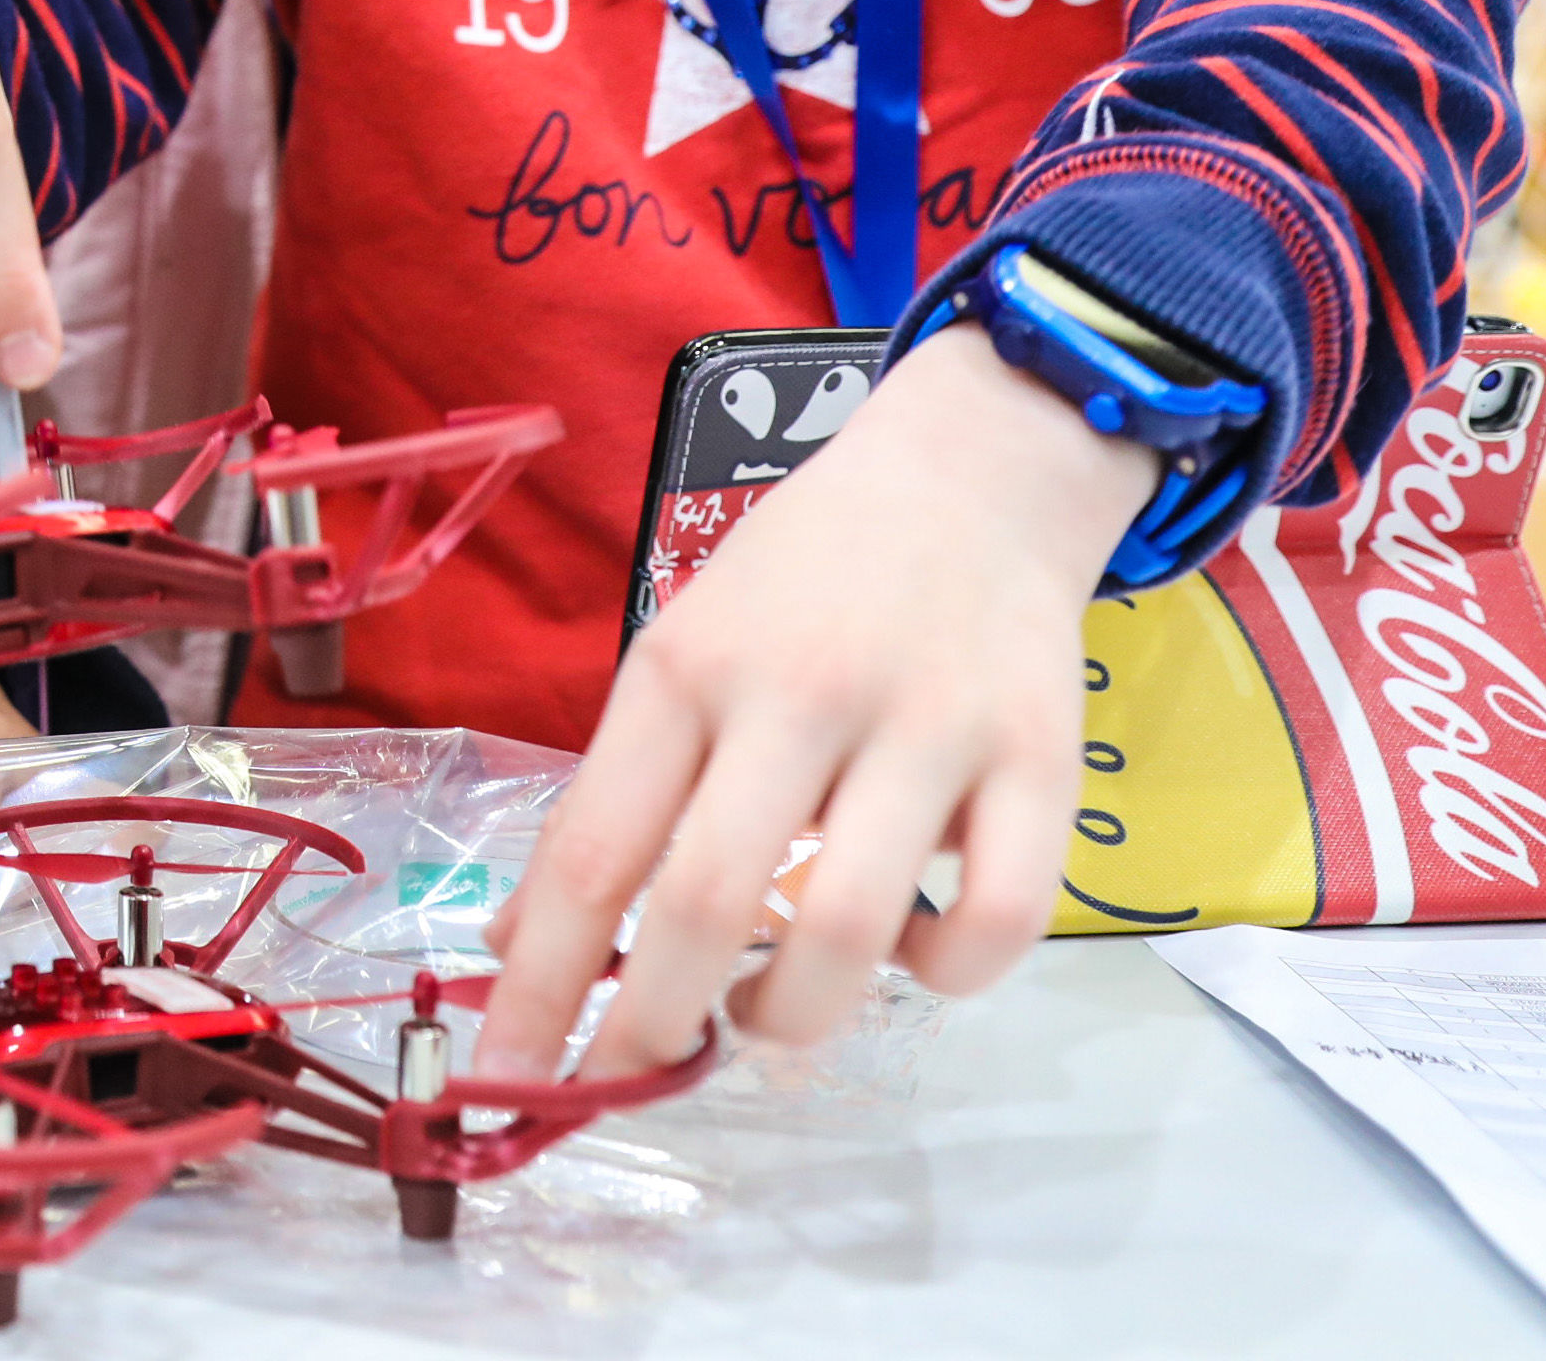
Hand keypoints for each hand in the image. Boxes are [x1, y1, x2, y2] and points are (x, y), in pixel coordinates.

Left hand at [480, 322, 1157, 1078]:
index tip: (504, 1075)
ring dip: (792, 1016)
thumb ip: (612, 795)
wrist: (973, 470)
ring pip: (849, 931)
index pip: (591, 848)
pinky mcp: (1041, 758)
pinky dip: (948, 975)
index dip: (540, 980)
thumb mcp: (681, 650)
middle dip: (655, 1023)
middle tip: (643, 1070)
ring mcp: (927, 727)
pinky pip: (1000, 921)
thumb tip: (516, 940)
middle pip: (705, 900)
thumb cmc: (804, 578)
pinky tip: (913, 957)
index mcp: (686, 666)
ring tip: (765, 1013)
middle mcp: (798, 692)